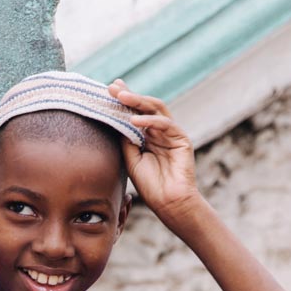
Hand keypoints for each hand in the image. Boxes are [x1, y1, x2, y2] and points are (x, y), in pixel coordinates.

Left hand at [107, 80, 200, 230]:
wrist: (169, 203)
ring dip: (138, 101)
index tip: (109, 89)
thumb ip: (125, 140)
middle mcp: (159, 131)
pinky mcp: (181, 139)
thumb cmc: (150, 185)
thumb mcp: (131, 159)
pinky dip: (150, 121)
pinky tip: (134, 120)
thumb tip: (115, 119)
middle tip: (114, 87)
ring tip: (122, 97)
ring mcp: (171, 134)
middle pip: (145, 106)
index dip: (123, 100)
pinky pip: (165, 124)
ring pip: (156, 109)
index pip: (135, 112)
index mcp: (147, 135)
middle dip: (129, 96)